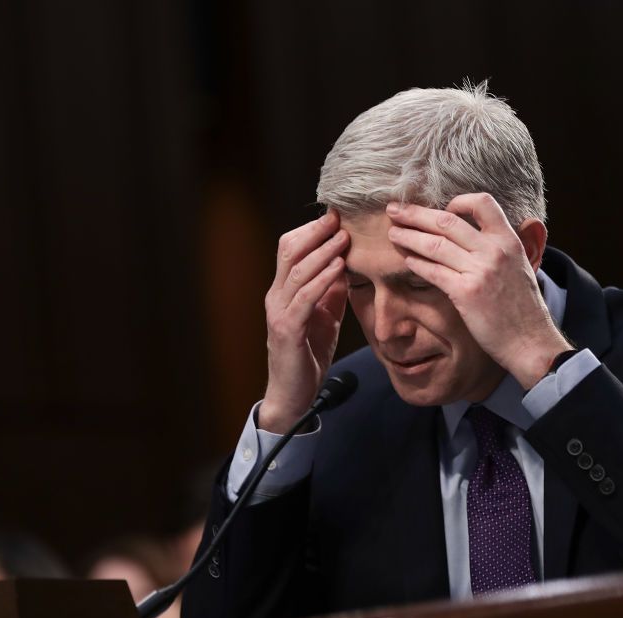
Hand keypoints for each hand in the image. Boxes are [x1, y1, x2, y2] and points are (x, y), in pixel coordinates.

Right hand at [261, 209, 348, 432]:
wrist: (293, 395)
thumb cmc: (308, 355)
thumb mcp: (325, 316)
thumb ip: (332, 291)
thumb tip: (347, 264)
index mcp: (283, 291)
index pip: (290, 248)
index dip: (311, 230)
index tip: (336, 216)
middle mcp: (276, 296)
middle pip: (289, 251)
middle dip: (315, 232)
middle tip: (339, 218)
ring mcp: (279, 313)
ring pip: (297, 271)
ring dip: (322, 252)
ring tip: (344, 238)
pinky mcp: (287, 331)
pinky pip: (304, 299)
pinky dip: (322, 281)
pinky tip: (338, 269)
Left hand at [385, 194, 571, 389]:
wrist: (529, 340)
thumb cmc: (523, 308)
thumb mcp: (521, 266)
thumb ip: (503, 247)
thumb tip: (482, 234)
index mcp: (509, 240)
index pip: (482, 203)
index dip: (458, 201)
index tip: (441, 208)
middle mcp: (494, 251)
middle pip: (447, 221)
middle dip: (416, 214)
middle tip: (394, 210)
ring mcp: (480, 271)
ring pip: (435, 244)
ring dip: (409, 237)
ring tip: (394, 234)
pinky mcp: (466, 293)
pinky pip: (434, 272)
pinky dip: (417, 264)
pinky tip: (407, 260)